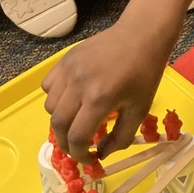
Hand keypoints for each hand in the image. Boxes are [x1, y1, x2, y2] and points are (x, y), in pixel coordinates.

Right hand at [41, 14, 171, 161]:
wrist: (141, 34)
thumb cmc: (145, 72)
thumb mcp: (140, 109)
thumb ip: (121, 136)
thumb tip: (101, 154)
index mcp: (99, 99)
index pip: (77, 137)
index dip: (80, 155)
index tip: (89, 159)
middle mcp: (78, 85)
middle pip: (58, 125)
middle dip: (67, 143)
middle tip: (79, 147)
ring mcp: (69, 70)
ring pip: (50, 106)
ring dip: (61, 121)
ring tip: (78, 121)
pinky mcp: (65, 60)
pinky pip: (48, 86)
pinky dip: (55, 99)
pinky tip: (71, 99)